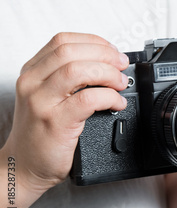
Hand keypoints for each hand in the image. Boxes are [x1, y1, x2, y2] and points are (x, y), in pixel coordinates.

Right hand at [2, 33, 128, 193]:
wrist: (24, 166)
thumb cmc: (41, 133)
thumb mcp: (47, 96)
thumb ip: (69, 78)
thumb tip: (108, 64)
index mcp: (32, 72)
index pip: (63, 41)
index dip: (94, 42)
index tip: (113, 51)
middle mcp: (33, 83)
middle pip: (71, 51)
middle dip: (105, 54)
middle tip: (122, 65)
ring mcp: (42, 102)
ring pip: (78, 71)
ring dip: (108, 73)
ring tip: (120, 83)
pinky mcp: (55, 121)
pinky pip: (88, 99)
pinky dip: (109, 97)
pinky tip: (117, 103)